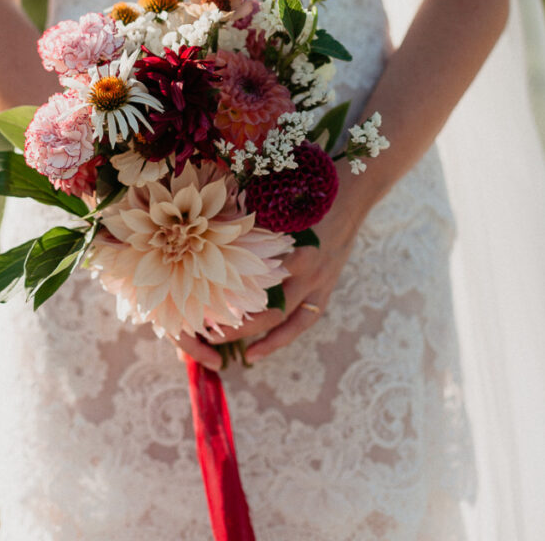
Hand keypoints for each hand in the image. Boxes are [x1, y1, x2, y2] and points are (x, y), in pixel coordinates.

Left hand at [169, 164, 365, 368]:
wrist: (351, 194)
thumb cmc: (307, 190)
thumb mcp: (277, 199)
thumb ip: (249, 218)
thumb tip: (207, 228)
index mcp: (291, 243)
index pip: (250, 276)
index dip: (221, 290)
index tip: (193, 298)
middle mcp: (305, 268)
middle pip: (264, 304)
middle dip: (231, 319)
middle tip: (200, 328)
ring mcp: (318, 282)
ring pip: (280, 319)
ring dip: (250, 334)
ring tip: (217, 345)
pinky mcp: (325, 290)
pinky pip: (301, 323)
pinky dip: (278, 340)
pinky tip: (255, 354)